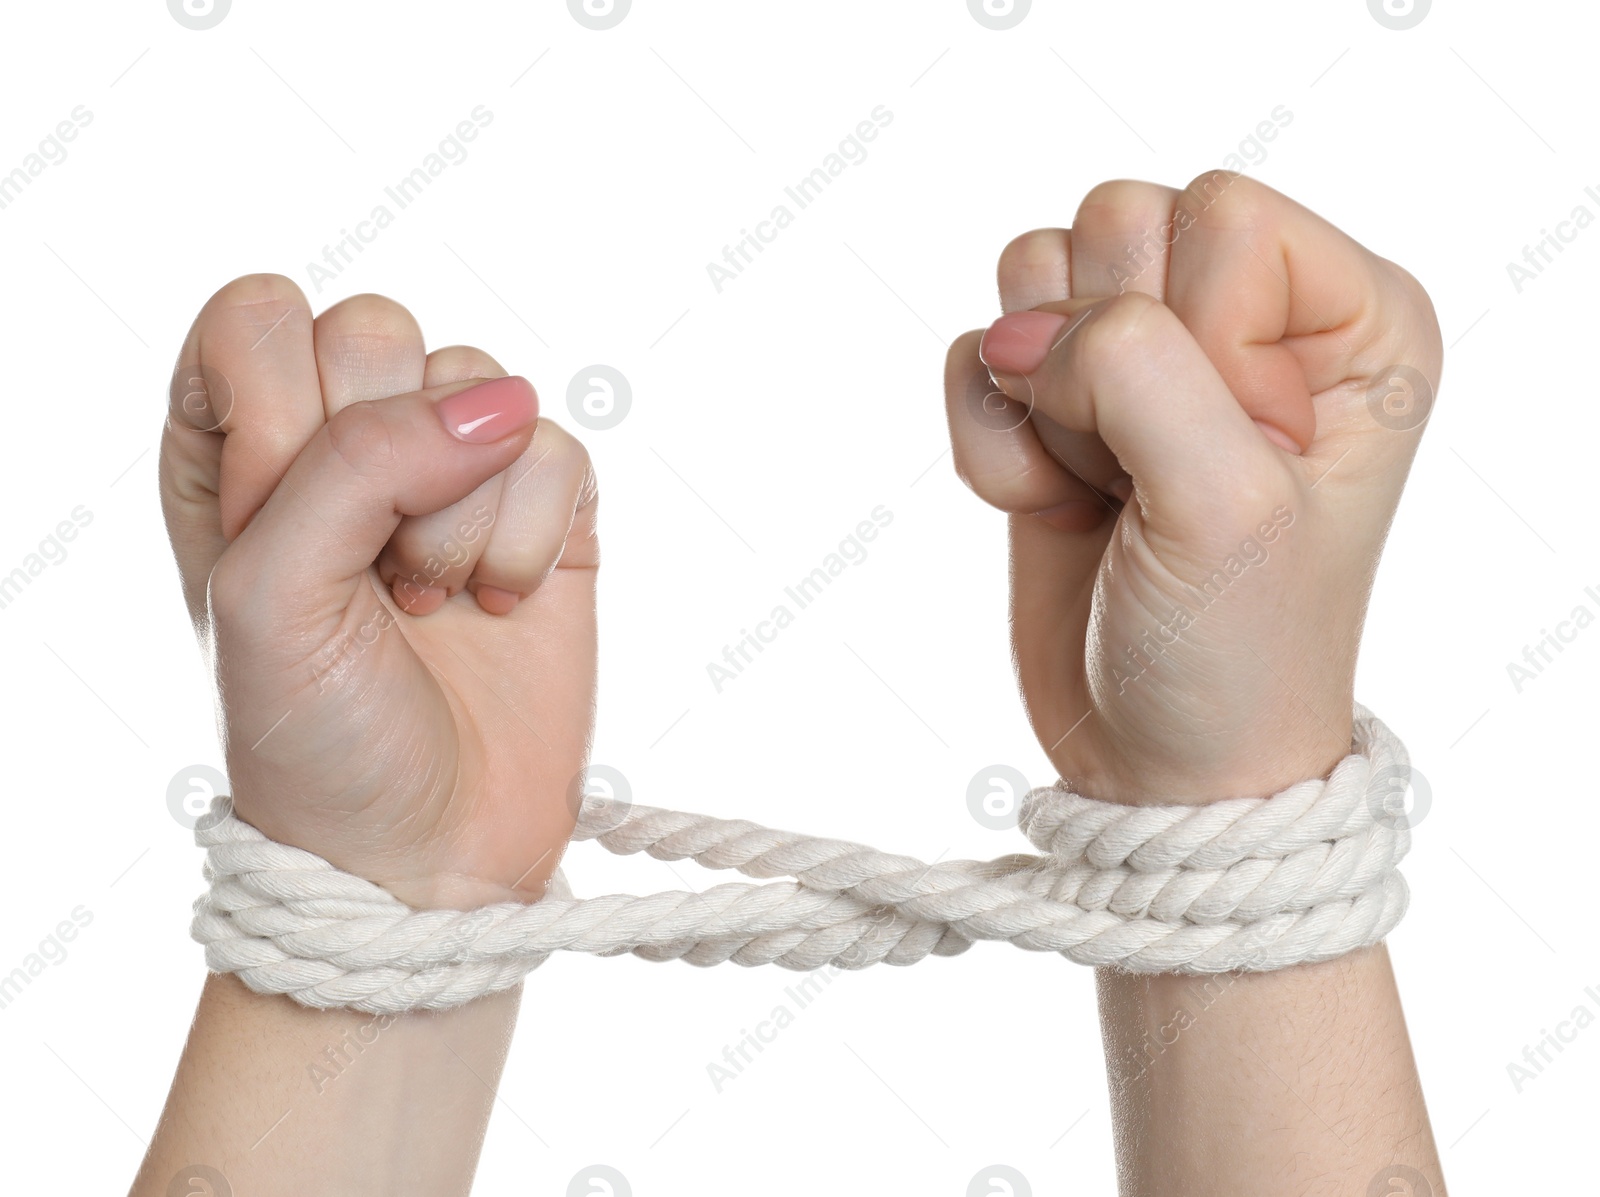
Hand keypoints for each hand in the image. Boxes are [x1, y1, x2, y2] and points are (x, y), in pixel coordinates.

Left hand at [160, 277, 597, 907]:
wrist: (426, 853)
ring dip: (461, 514)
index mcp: (237, 452)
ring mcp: (452, 473)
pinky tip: (500, 608)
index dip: (288, 411)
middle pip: (378, 330)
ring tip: (433, 600)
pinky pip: (559, 448)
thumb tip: (496, 404)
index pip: (260, 317)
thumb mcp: (273, 595)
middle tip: (372, 570)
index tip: (292, 523)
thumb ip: (355, 464)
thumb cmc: (315, 738)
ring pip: (479, 383)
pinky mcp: (544, 511)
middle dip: (383, 460)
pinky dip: (531, 538)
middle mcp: (342, 446)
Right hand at [944, 174, 1440, 802]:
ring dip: (1044, 405)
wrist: (1160, 763)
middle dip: (1103, 363)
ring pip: (1035, 272)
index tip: (1222, 454)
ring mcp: (1148, 357)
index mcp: (1349, 318)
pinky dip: (993, 441)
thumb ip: (1134, 371)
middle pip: (1119, 222)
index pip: (1220, 213)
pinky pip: (976, 352)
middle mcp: (1251, 319)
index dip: (1194, 338)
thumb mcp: (1224, 505)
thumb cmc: (1236, 648)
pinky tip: (1048, 506)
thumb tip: (1014, 333)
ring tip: (1102, 492)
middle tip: (1146, 472)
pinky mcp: (1060, 403)